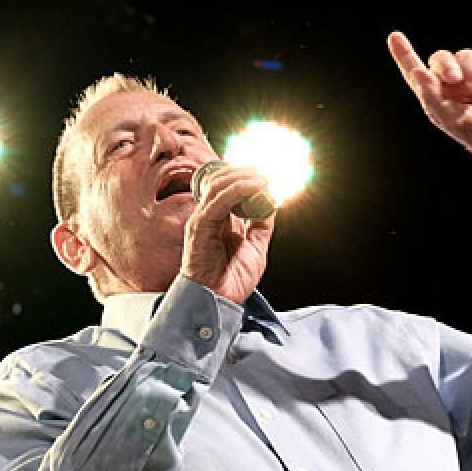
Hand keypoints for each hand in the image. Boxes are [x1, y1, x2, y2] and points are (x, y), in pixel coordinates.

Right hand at [180, 164, 274, 303]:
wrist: (218, 302)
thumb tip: (271, 203)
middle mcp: (207, 216)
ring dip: (243, 176)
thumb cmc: (231, 281)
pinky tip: (255, 186)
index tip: (267, 172)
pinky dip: (238, 189)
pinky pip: (219, 200)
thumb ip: (261, 225)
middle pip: (221, 181)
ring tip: (264, 175)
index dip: (244, 176)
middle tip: (267, 168)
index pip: (227, 187)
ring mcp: (202, 220)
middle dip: (244, 170)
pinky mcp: (200, 226)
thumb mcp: (256, 248)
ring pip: (218, 185)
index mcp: (218, 220)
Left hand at [388, 31, 471, 158]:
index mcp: (437, 98)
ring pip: (463, 55)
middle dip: (445, 64)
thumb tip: (416, 71)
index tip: (394, 37)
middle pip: (440, 59)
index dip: (404, 55)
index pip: (416, 73)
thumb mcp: (452, 119)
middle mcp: (453, 86)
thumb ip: (431, 95)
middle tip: (454, 79)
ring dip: (469, 67)